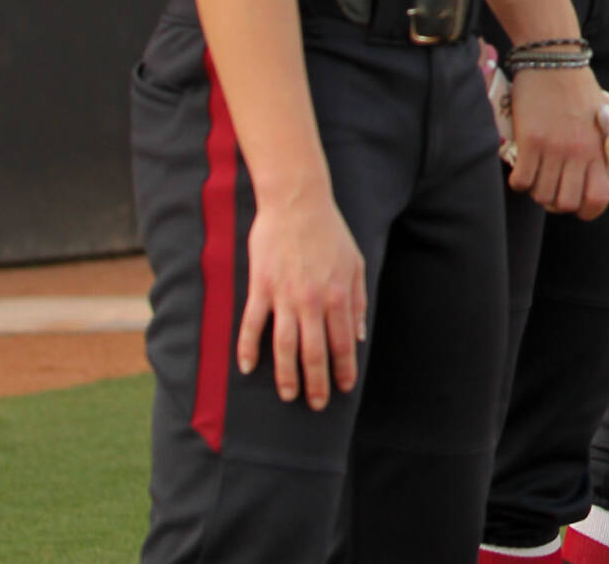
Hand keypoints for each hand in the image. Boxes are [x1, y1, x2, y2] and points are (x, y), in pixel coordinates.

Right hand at [237, 183, 367, 409]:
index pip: (342, 343)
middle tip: (316, 405)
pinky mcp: (260, 288)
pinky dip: (249, 349)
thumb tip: (360, 336)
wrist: (298, 203)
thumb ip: (358, 301)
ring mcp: (284, 296)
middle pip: (314, 353)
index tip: (344, 388)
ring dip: (286, 375)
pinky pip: (252, 326)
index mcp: (338, 295)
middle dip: (317, 383)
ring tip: (289, 396)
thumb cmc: (330, 233)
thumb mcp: (356, 264)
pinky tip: (248, 368)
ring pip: (284, 347)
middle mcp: (312, 301)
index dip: (344, 369)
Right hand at [507, 65, 608, 218]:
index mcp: (600, 148)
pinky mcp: (530, 141)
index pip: (598, 198)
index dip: (588, 210)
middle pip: (566, 204)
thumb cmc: (577, 81)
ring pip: (542, 195)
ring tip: (537, 178)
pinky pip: (522, 180)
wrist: (552, 58)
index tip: (578, 205)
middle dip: (558, 203)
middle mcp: (580, 153)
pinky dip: (520, 180)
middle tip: (552, 189)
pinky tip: (521, 169)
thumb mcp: (602, 103)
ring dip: (538, 191)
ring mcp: (555, 148)